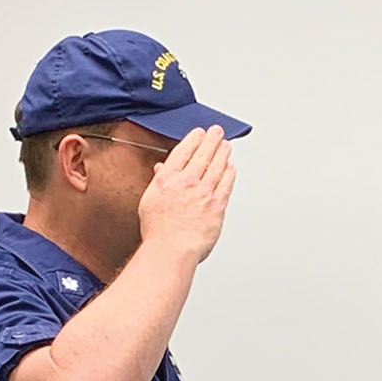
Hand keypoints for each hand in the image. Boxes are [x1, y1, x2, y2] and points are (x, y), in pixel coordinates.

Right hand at [136, 125, 235, 265]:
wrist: (171, 249)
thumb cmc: (158, 232)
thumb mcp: (150, 201)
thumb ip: (159, 182)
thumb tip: (162, 170)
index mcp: (168, 179)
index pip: (183, 151)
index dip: (193, 139)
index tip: (199, 133)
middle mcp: (187, 182)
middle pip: (202, 154)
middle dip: (212, 140)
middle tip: (217, 132)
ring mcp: (203, 193)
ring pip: (216, 166)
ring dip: (223, 153)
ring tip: (227, 145)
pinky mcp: (217, 205)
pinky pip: (226, 184)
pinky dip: (229, 173)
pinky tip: (231, 167)